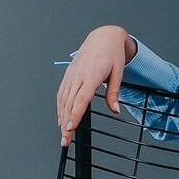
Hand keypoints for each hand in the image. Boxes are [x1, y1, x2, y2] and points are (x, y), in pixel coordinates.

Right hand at [56, 25, 128, 147]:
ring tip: (63, 134)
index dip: (74, 115)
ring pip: (63, 100)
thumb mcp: (118, 73)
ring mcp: (71, 75)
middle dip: (66, 124)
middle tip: (65, 141)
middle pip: (69, 104)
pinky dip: (60, 108)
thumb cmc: (112, 54)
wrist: (103, 37)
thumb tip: (116, 110)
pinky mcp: (68, 75)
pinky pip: (61, 94)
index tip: (70, 128)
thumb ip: (113, 93)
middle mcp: (78, 76)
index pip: (81, 99)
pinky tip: (61, 119)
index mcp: (91, 75)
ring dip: (61, 118)